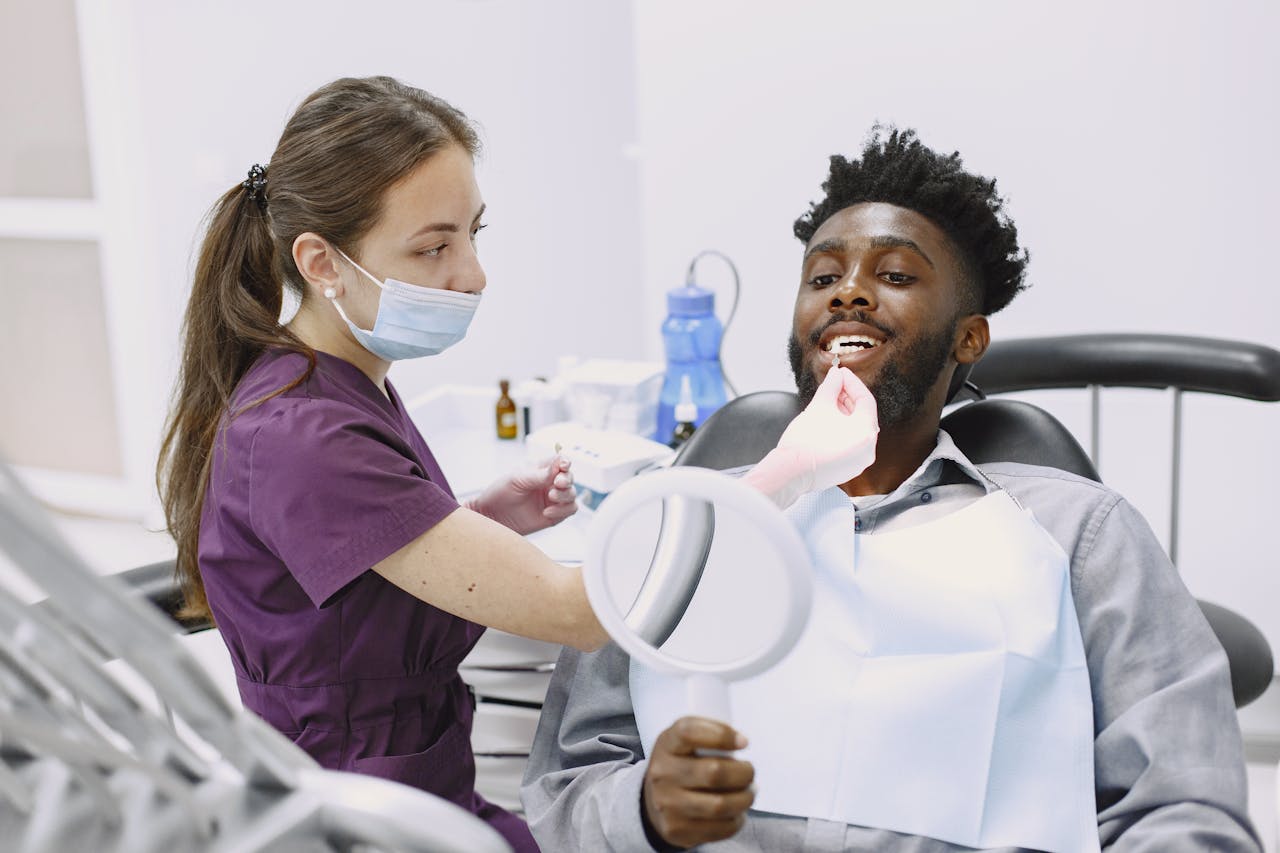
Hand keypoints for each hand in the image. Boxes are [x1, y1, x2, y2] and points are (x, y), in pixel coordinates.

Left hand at [465, 456, 576, 534]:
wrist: (492, 516)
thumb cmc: (500, 492)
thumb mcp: (517, 479)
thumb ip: (539, 474)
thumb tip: (559, 465)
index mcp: (541, 469)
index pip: (560, 462)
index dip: (565, 463)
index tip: (564, 465)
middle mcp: (550, 483)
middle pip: (570, 477)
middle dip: (567, 480)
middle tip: (557, 483)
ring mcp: (553, 499)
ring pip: (572, 494)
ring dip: (565, 495)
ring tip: (551, 497)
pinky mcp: (554, 515)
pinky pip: (569, 510)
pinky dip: (563, 510)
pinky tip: (547, 512)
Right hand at [641, 717, 754, 849]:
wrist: (653, 800)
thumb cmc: (679, 764)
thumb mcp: (684, 740)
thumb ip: (708, 733)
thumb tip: (741, 742)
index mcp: (667, 744)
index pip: (690, 733)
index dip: (722, 735)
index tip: (743, 742)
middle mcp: (663, 773)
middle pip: (714, 772)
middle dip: (743, 773)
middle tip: (750, 772)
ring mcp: (668, 804)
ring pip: (720, 805)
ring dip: (744, 799)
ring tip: (749, 793)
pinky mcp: (677, 829)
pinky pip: (719, 829)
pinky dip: (736, 820)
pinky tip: (737, 812)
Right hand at [742, 361, 878, 508]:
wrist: (790, 472)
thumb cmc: (805, 441)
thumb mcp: (819, 406)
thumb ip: (831, 386)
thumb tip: (835, 375)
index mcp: (866, 432)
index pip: (865, 400)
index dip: (852, 382)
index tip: (841, 373)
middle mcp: (868, 449)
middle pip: (862, 415)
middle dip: (848, 397)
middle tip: (834, 384)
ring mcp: (859, 461)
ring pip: (856, 429)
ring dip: (844, 412)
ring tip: (829, 400)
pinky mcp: (848, 468)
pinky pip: (850, 443)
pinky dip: (842, 429)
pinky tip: (828, 420)